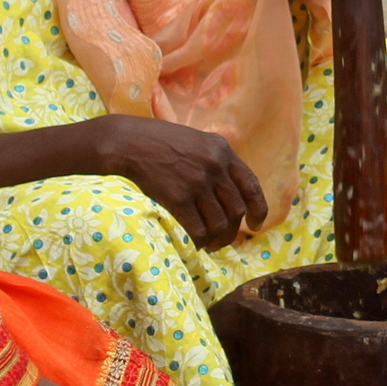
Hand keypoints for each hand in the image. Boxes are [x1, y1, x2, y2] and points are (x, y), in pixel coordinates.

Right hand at [88, 113, 269, 247]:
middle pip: (236, 209)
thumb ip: (215, 160)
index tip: (256, 225)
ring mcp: (198, 182)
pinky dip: (199, 241)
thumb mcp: (197, 141)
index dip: (258, 209)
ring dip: (217, 239)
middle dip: (233, 230)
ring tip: (209, 244)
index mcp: (223, 151)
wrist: (128, 142)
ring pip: (220, 223)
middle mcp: (215, 166)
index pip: (251, 185)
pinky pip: (198, 229)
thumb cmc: (159, 141)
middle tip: (223, 239)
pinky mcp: (179, 197)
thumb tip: (229, 191)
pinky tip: (194, 243)